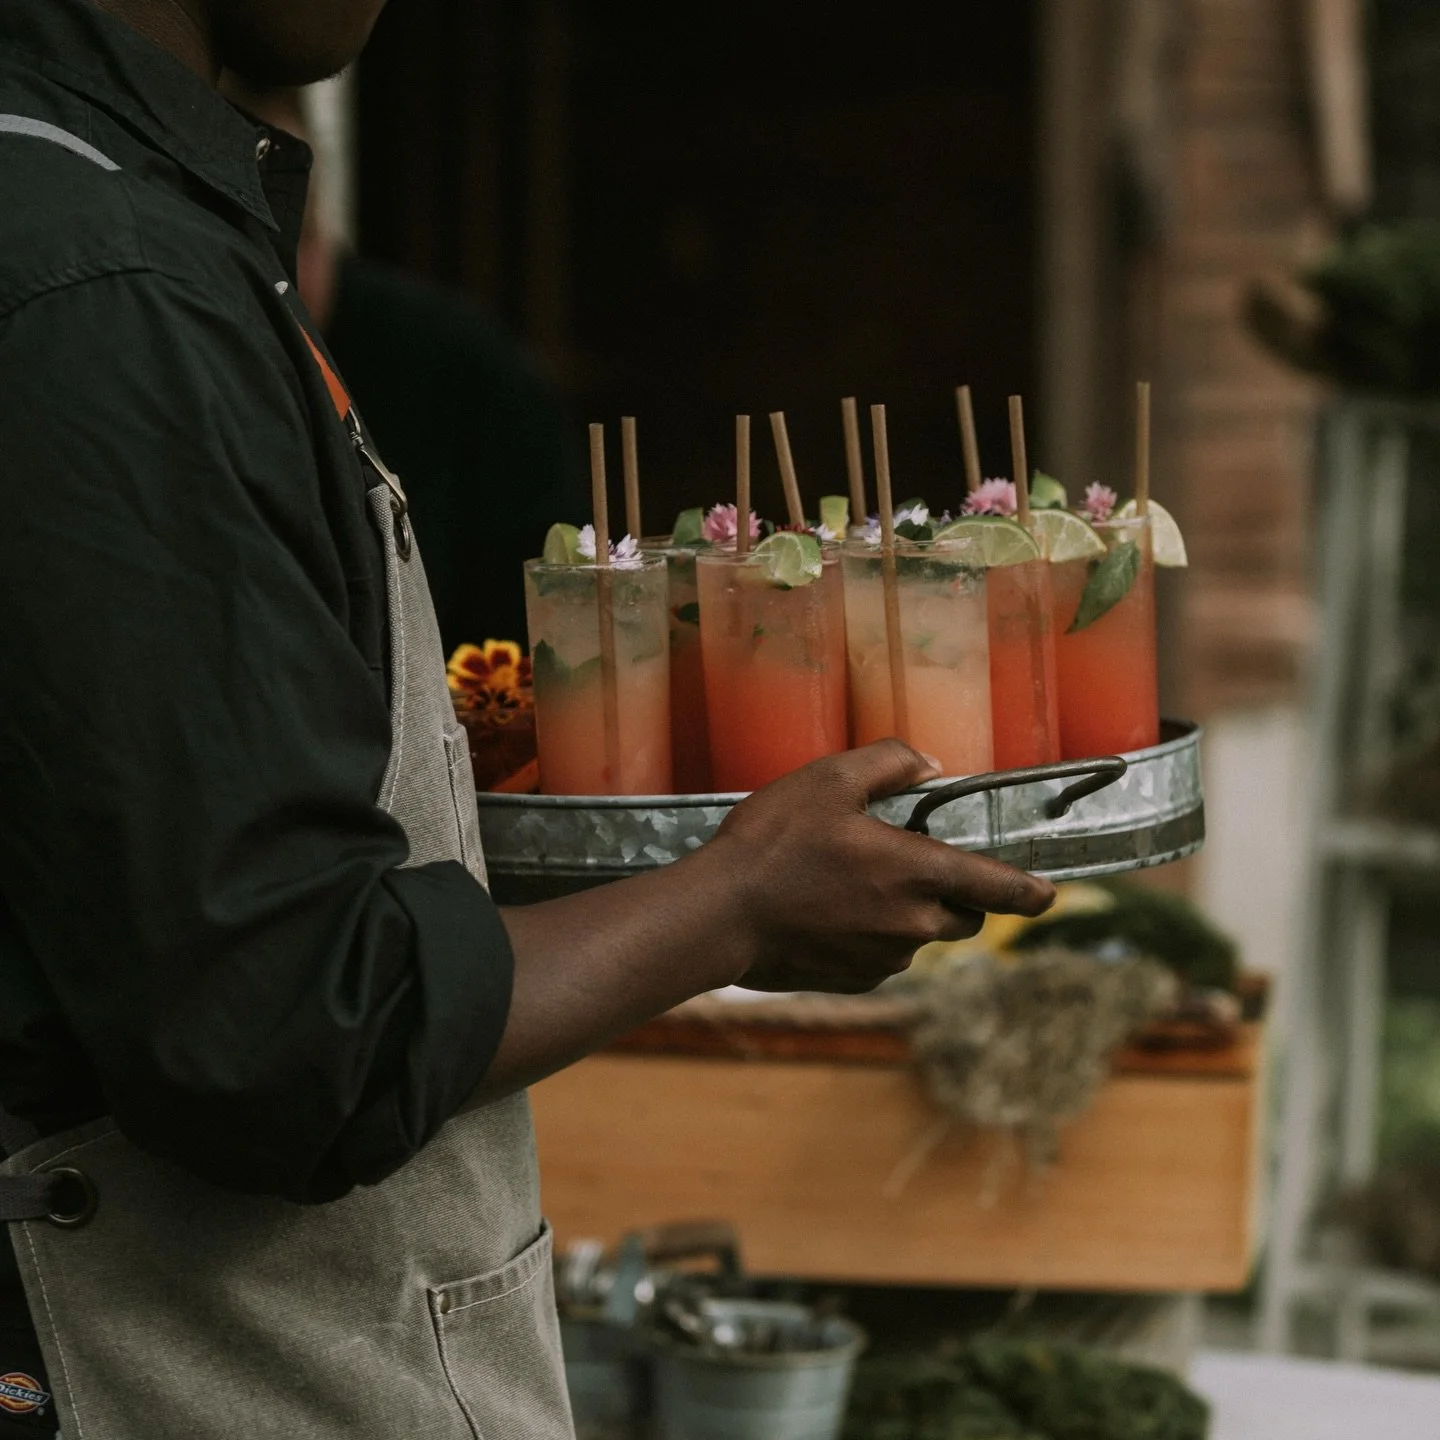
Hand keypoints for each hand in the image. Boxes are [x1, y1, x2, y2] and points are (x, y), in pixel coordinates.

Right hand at [712, 739, 1055, 993]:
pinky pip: (884, 957)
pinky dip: (874, 936)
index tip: (1046, 894)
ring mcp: (885, 957)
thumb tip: (931, 764)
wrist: (720, 916)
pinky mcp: (856, 981)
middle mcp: (912, 922)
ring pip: (921, 936)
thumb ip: (890, 762)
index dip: (1029, 891)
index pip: (997, 887)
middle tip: (915, 865)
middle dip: (958, 895)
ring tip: (855, 884)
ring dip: (909, 914)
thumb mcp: (828, 779)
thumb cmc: (772, 843)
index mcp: (917, 871)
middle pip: (965, 917)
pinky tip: (830, 913)